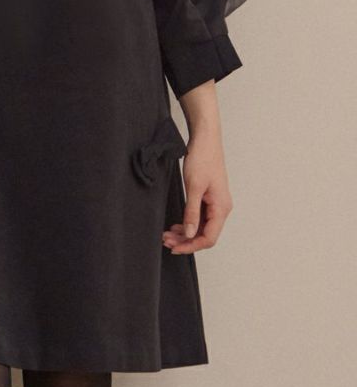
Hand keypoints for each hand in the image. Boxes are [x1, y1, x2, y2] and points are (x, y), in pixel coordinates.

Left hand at [162, 122, 233, 254]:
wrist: (205, 139)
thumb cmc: (202, 159)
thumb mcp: (194, 187)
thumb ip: (191, 212)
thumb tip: (189, 234)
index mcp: (221, 208)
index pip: (209, 238)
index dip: (191, 246)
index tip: (174, 248)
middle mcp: (221, 208)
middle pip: (204, 234)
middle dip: (185, 240)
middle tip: (166, 241)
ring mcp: (216, 203)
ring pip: (201, 226)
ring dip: (185, 232)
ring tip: (167, 234)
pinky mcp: (209, 197)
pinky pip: (200, 217)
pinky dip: (188, 222)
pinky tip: (176, 224)